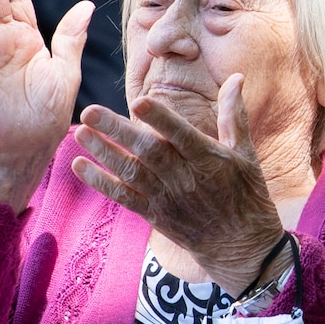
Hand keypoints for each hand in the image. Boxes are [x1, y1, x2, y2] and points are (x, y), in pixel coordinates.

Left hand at [72, 75, 286, 291]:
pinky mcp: (154, 214)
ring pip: (131, 173)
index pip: (181, 135)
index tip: (138, 101)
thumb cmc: (246, 194)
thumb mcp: (245, 154)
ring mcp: (167, 198)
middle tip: (90, 110)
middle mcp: (185, 179)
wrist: (240, 246)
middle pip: (148, 152)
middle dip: (117, 131)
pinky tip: (79, 166)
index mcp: (208, 159)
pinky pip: (124, 198)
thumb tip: (236, 77)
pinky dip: (101, 183)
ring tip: (79, 132)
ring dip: (103, 153)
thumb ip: (234, 116)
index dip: (160, 119)